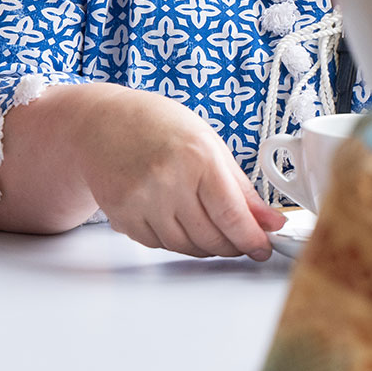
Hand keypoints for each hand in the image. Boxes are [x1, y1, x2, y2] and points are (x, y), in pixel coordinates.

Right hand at [70, 85, 285, 259]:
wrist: (100, 122)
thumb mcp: (208, 143)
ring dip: (204, 246)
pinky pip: (158, 245)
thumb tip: (270, 221)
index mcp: (198, 156)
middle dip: (231, 245)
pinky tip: (176, 221)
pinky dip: (174, 240)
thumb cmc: (156, 125)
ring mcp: (142, 200)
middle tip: (240, 241)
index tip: (263, 248)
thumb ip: (241, 187)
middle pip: (210, 237)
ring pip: (185, 246)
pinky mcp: (122, 215)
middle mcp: (169, 180)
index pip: (232, 215)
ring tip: (209, 230)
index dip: (252, 239)